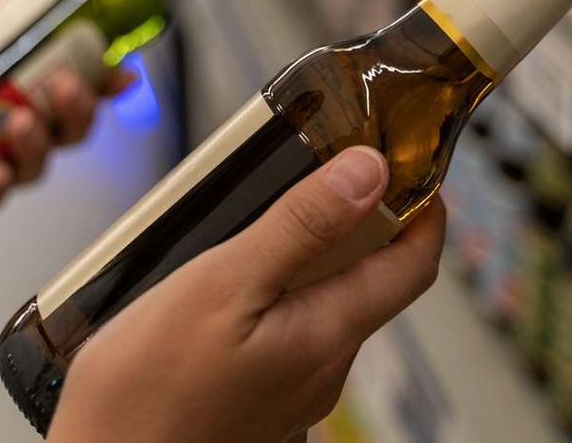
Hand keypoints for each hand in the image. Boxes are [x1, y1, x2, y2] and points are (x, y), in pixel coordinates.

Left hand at [0, 0, 132, 215]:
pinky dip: (2, 182)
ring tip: (16, 119)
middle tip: (65, 87)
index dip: (103, 81)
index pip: (71, 81)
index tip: (121, 72)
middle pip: (69, 126)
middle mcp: (2, 122)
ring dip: (41, 142)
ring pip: (42, 162)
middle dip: (81, 110)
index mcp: (5, 79)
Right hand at [47, 147, 445, 442]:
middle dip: (358, 225)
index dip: (424, 210)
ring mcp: (291, 393)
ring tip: (260, 222)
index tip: (408, 168)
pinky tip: (229, 285)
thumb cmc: (147, 393)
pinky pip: (287, 336)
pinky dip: (278, 296)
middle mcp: (322, 371)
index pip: (414, 265)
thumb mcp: (225, 284)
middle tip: (321, 175)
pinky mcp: (258, 403)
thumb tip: (369, 173)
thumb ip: (302, 226)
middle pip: (368, 283)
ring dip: (310, 261)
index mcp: (328, 335)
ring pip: (323, 308)